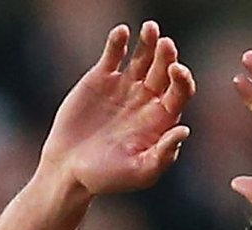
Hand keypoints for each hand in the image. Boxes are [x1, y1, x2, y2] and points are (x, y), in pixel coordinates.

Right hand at [39, 21, 195, 196]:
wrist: (67, 170)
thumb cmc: (106, 178)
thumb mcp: (139, 173)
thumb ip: (163, 154)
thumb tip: (184, 131)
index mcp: (162, 119)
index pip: (180, 92)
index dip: (182, 80)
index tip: (177, 71)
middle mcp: (147, 98)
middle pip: (164, 70)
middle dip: (167, 56)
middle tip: (166, 45)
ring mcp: (125, 85)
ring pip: (142, 57)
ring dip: (148, 42)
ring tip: (150, 29)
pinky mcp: (101, 77)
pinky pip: (113, 54)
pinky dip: (118, 42)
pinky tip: (122, 32)